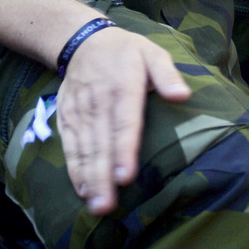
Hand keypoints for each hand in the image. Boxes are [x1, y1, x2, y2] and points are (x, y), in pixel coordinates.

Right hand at [56, 26, 191, 214]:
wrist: (83, 42)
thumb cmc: (127, 52)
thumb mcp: (152, 52)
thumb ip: (167, 74)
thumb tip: (181, 95)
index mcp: (123, 88)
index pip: (124, 124)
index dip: (124, 152)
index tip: (126, 177)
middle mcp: (98, 103)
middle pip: (101, 145)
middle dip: (103, 177)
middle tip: (107, 207)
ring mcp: (80, 112)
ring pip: (83, 150)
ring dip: (88, 179)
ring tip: (96, 205)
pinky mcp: (67, 117)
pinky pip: (70, 146)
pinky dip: (74, 168)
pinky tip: (81, 189)